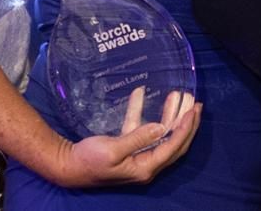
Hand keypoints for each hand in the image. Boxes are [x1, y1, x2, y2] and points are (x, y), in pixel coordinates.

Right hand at [53, 87, 202, 187]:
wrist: (66, 165)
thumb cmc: (88, 161)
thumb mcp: (113, 149)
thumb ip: (138, 138)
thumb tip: (161, 127)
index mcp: (145, 168)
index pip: (173, 147)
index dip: (185, 128)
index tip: (193, 110)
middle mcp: (145, 164)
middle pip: (173, 142)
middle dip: (185, 122)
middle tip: (195, 102)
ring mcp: (136, 156)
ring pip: (159, 133)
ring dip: (168, 115)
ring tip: (177, 95)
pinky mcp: (125, 147)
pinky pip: (139, 128)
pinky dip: (140, 112)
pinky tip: (139, 92)